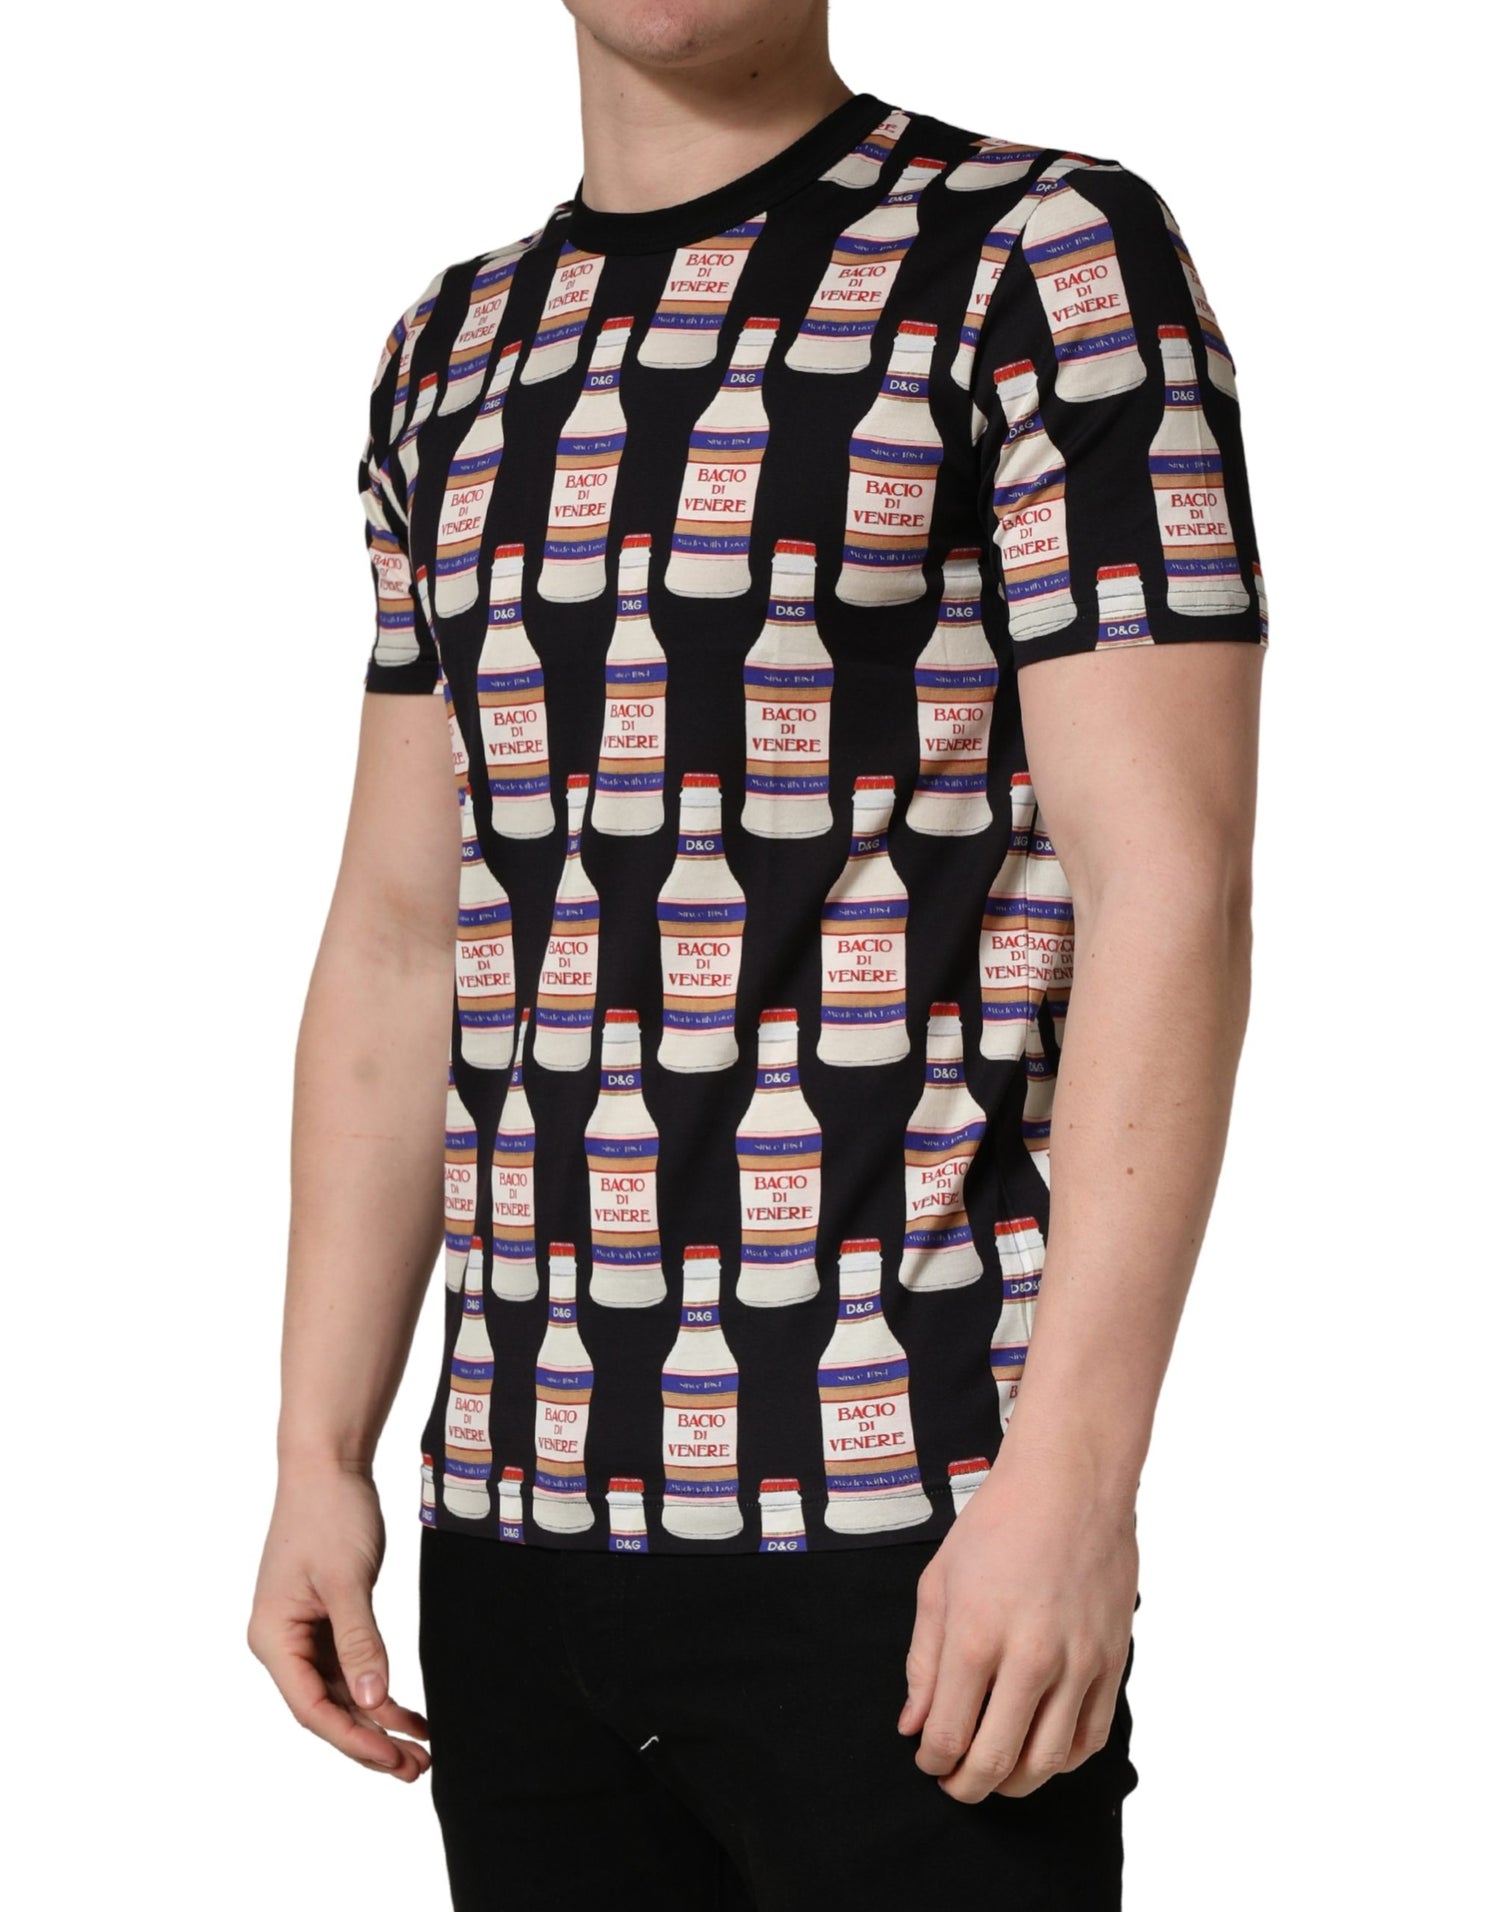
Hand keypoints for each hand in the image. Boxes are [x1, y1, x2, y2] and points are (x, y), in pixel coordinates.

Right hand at [247, 1462, 430, 1781]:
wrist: (328, 1464)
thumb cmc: (328, 1514)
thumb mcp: (346, 1580)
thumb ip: (359, 1642)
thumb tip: (371, 1702)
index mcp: (274, 1637)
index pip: (311, 1707)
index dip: (352, 1739)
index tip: (391, 1759)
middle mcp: (283, 1641)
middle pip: (327, 1708)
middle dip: (370, 1741)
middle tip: (416, 1769)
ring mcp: (304, 1631)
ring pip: (341, 1693)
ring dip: (378, 1721)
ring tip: (420, 1752)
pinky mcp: (327, 1618)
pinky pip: (351, 1667)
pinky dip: (378, 1688)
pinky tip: (408, 1712)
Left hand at [898, 1447, 1137, 1801]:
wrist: (1070, 1484)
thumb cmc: (998, 1523)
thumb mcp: (939, 1582)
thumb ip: (923, 1660)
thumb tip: (915, 1723)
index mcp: (976, 1635)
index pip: (949, 1734)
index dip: (932, 1760)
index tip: (927, 1759)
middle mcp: (1031, 1657)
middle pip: (996, 1762)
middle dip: (966, 1786)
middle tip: (954, 1783)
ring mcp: (1078, 1663)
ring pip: (1048, 1762)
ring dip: (1014, 1783)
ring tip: (994, 1773)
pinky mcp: (1113, 1661)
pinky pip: (1091, 1737)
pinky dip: (1063, 1761)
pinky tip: (1041, 1750)